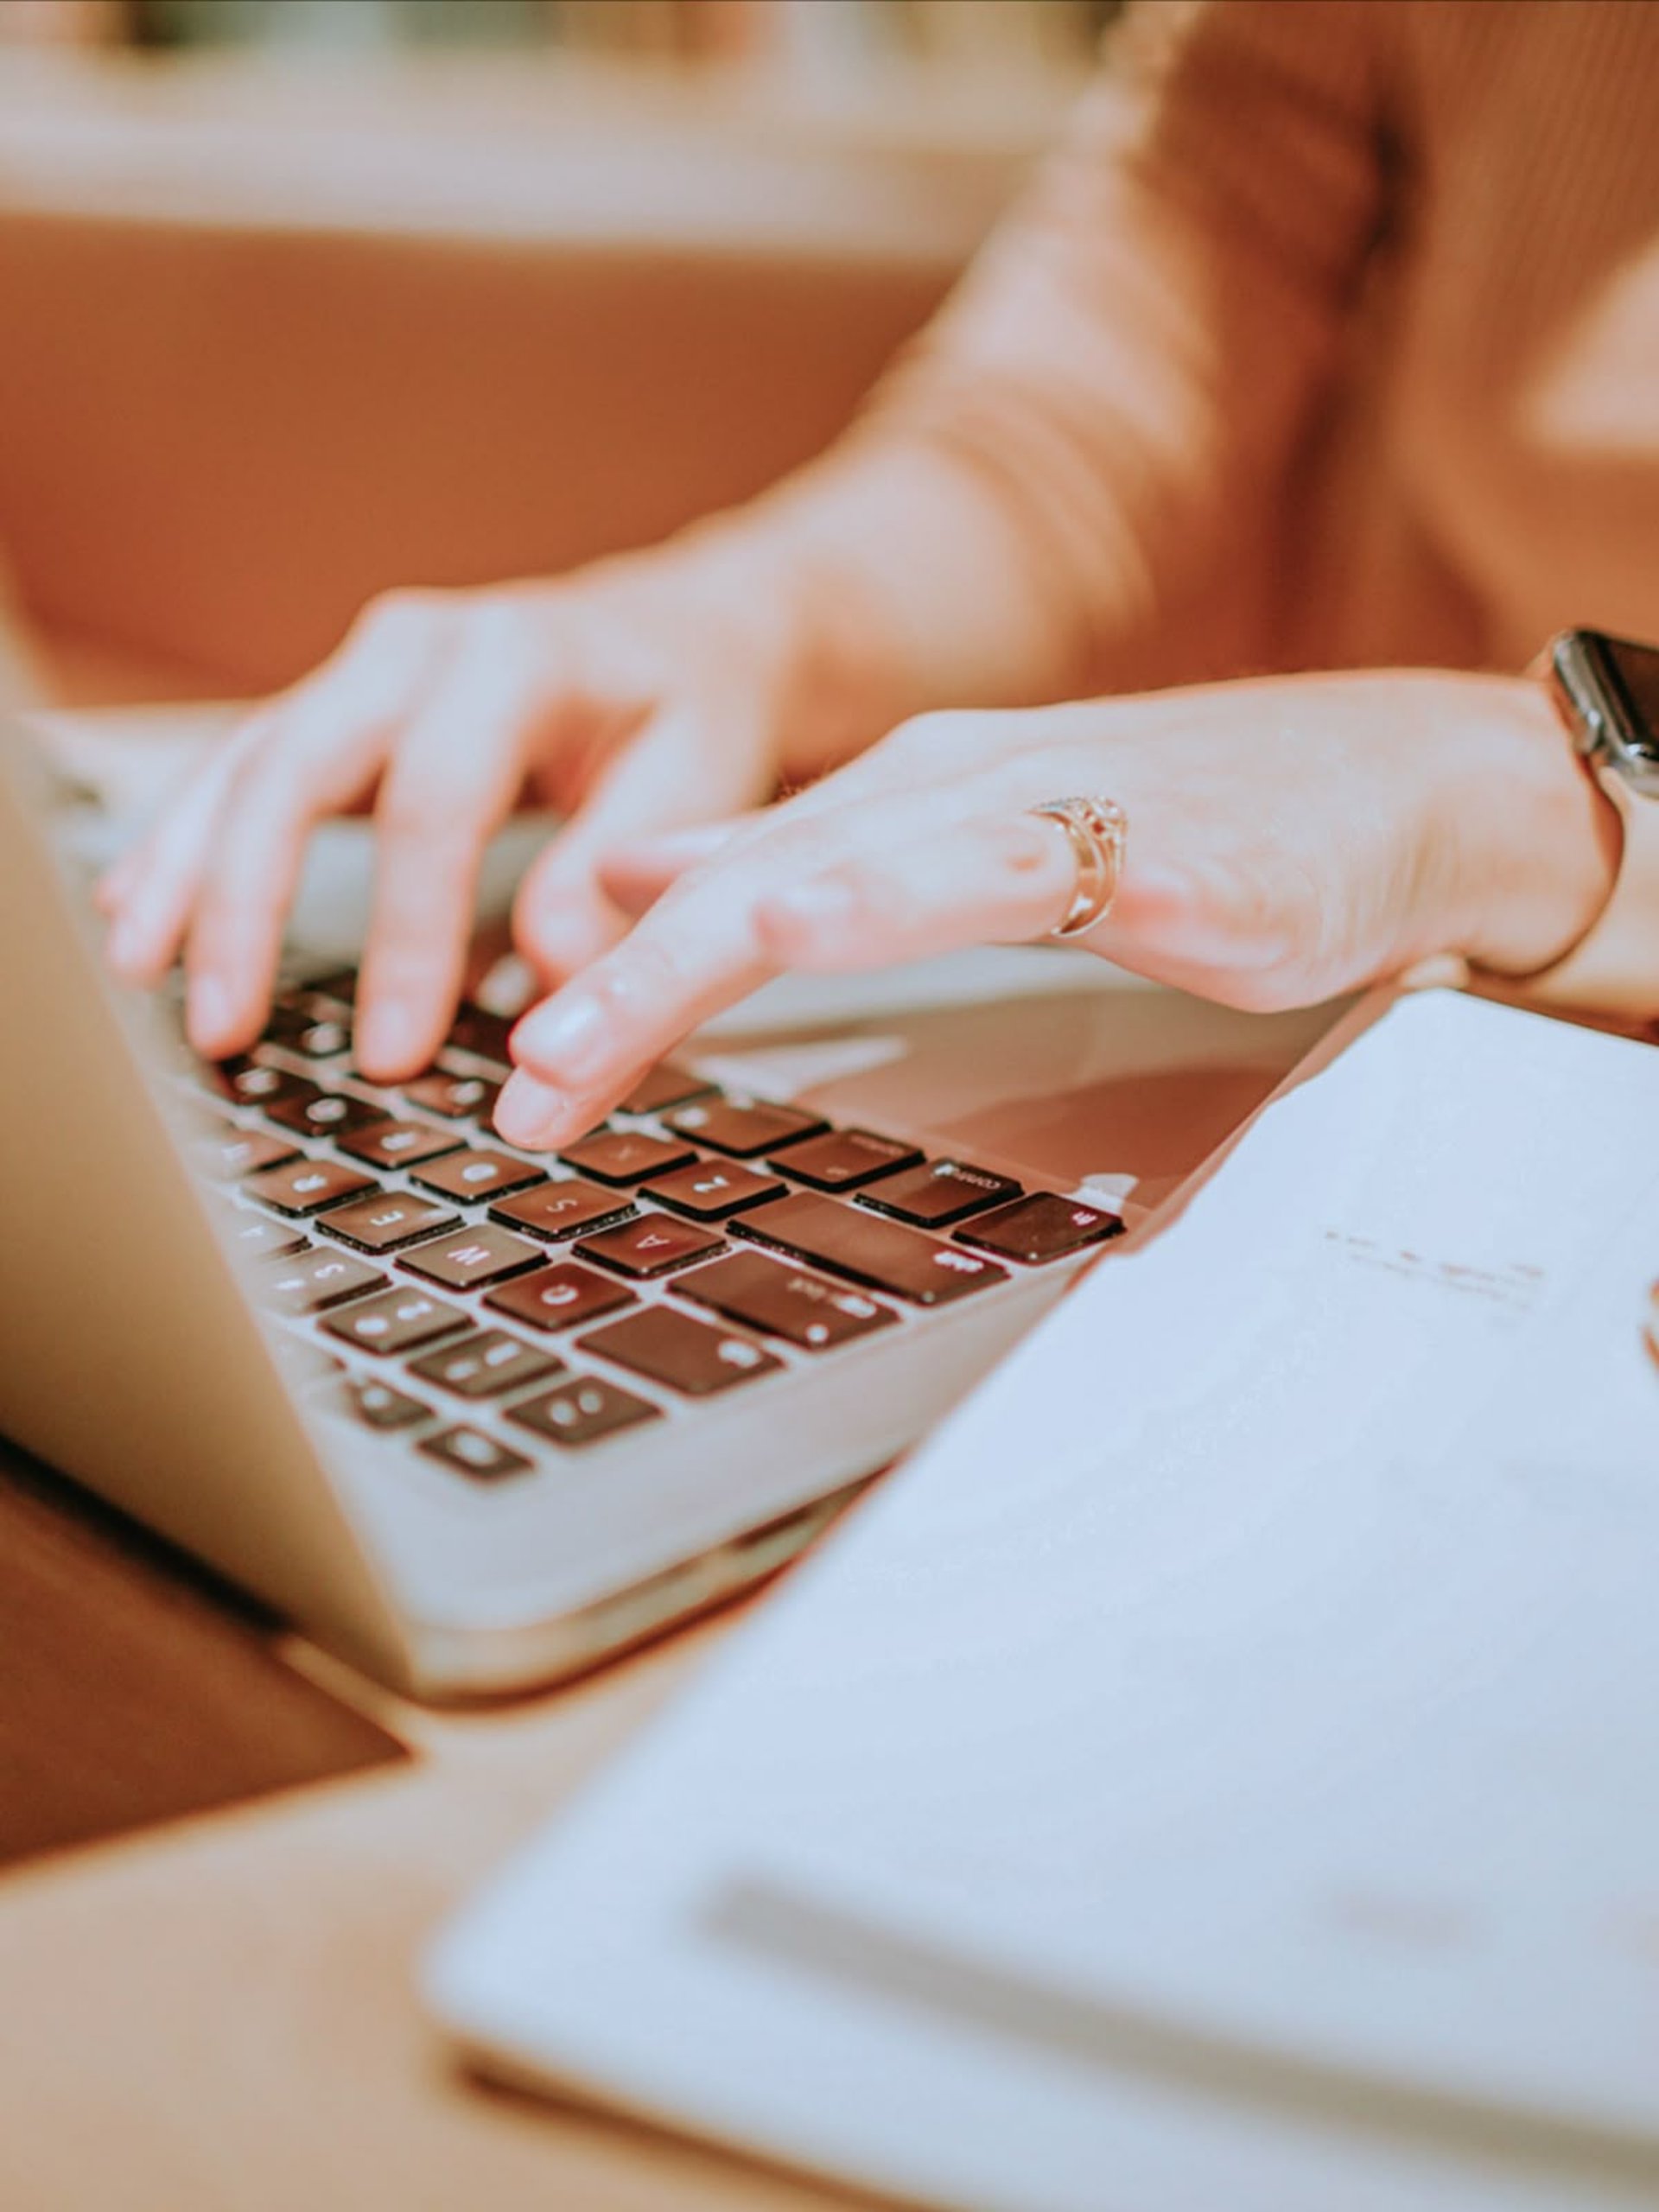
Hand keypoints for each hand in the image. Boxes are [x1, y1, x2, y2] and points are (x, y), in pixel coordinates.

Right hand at [96, 544, 824, 1079]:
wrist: (683, 630)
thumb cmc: (692, 705)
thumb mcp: (697, 782)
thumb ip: (617, 882)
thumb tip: (546, 988)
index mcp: (515, 659)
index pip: (435, 803)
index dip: (408, 934)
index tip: (392, 1048)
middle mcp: (418, 650)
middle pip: (296, 768)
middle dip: (244, 900)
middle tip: (220, 1022)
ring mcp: (364, 673)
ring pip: (244, 765)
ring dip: (185, 871)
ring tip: (140, 970)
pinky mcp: (339, 710)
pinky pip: (243, 771)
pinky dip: (189, 842)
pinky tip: (139, 908)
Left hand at [493, 669, 1620, 1148]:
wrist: (1407, 788)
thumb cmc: (1203, 834)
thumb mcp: (983, 850)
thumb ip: (833, 867)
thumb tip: (676, 888)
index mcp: (900, 800)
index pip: (719, 887)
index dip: (606, 975)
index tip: (518, 1067)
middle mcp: (941, 789)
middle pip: (736, 887)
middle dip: (610, 992)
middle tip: (512, 1091)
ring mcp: (1030, 807)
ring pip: (820, 872)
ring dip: (687, 960)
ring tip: (580, 1041)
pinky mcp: (1132, 848)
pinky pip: (981, 871)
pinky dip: (877, 898)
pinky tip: (797, 922)